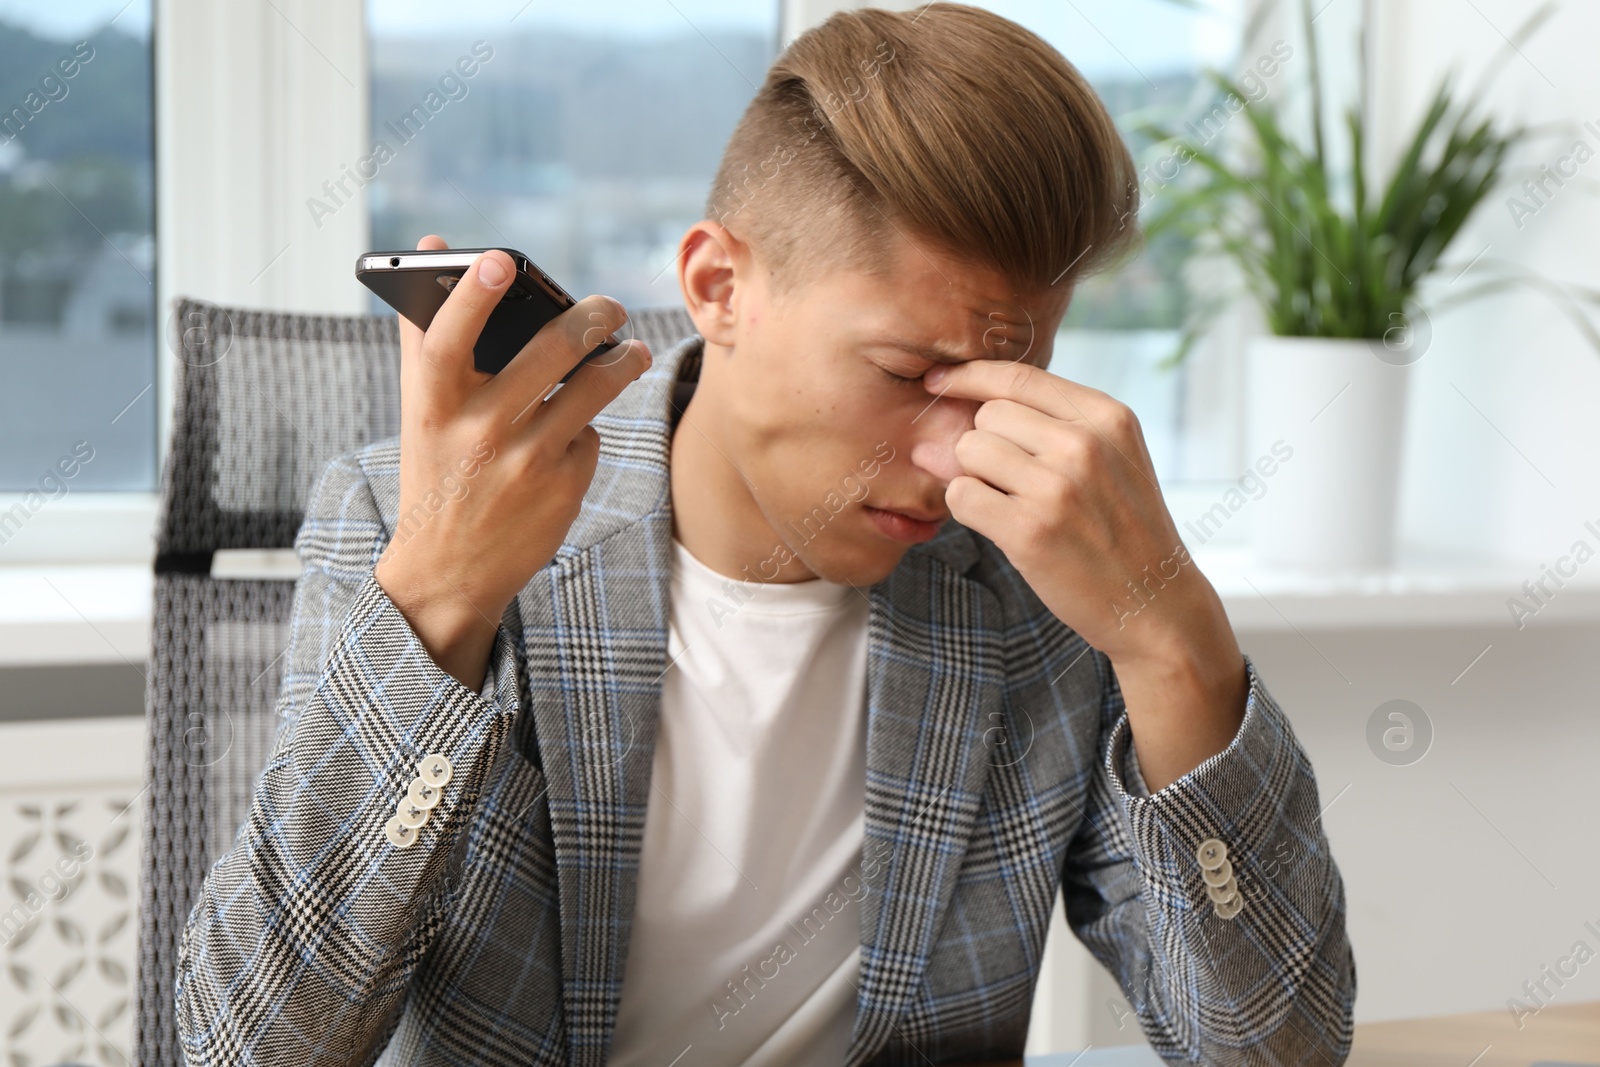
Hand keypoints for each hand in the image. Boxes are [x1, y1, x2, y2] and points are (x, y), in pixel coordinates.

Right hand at [373, 236, 650, 686]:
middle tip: (611, 306)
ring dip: (621, 362)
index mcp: (432, 408)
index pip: (447, 342)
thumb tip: (432, 246)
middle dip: (591, 317)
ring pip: (592, 391)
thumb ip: (426, 331)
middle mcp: (478, 434)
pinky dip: (589, 426)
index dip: (473, 298)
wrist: (448, 572)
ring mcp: (525, 464)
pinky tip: (579, 431)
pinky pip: (592, 436)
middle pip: (548, 354)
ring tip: (633, 351)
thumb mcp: (420, 411)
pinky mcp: (563, 489)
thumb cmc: (436, 472)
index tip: (503, 260)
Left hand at [921, 360, 1245, 787]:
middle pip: (988, 415)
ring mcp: (1056, 488)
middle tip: (1010, 480)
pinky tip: (998, 522)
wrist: (1156, 603)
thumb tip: (944, 418)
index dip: (968, 375)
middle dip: (984, 444)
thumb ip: (1043, 429)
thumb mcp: (1110, 460)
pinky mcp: (1030, 530)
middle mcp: (1083, 444)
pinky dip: (967, 508)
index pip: (1018, 376)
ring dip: (973, 476)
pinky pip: (961, 496)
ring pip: (969, 452)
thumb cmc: (1124, 529)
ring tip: (1010, 503)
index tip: (938, 381)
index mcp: (1107, 417)